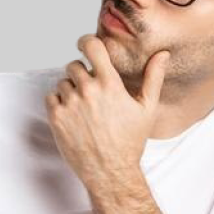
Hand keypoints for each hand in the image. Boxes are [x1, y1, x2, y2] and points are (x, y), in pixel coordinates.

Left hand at [45, 34, 169, 193]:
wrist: (110, 172)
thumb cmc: (130, 141)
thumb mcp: (146, 109)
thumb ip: (153, 78)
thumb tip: (161, 55)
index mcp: (109, 85)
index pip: (91, 46)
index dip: (86, 41)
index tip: (85, 45)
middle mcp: (87, 91)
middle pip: (74, 65)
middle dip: (82, 73)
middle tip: (91, 90)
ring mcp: (70, 104)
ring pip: (63, 82)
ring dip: (71, 89)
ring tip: (84, 107)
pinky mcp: (56, 118)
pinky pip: (51, 97)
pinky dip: (59, 102)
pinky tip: (73, 114)